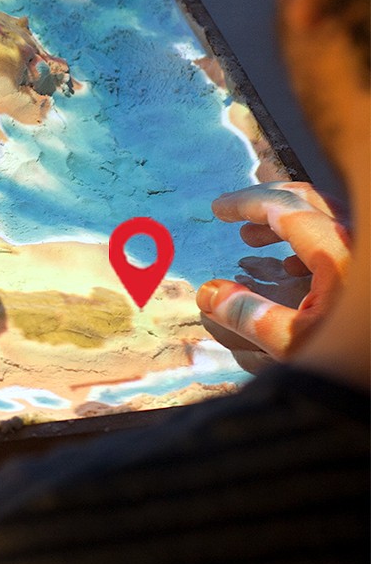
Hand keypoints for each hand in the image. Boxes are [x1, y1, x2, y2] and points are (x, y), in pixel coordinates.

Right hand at [196, 182, 350, 360]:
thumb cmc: (357, 363)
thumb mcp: (295, 344)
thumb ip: (248, 315)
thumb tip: (208, 292)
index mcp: (336, 252)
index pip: (284, 208)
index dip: (246, 203)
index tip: (218, 209)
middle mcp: (356, 241)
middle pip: (307, 199)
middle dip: (265, 202)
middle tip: (233, 214)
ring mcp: (366, 252)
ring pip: (325, 216)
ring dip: (285, 220)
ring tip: (253, 238)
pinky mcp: (369, 268)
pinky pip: (338, 236)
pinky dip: (306, 239)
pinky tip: (290, 265)